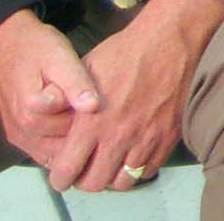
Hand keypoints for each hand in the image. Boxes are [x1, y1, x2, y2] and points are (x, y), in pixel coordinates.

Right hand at [0, 10, 100, 177]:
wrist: (5, 45)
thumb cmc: (36, 48)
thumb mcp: (61, 57)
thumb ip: (76, 83)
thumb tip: (93, 106)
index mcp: (32, 110)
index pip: (76, 125)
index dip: (91, 111)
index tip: (92, 93)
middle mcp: (22, 130)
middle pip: (66, 142)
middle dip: (82, 128)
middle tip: (90, 102)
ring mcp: (19, 137)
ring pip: (56, 152)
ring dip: (72, 138)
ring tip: (81, 110)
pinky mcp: (18, 138)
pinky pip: (45, 152)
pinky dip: (60, 144)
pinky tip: (71, 123)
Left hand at [56, 0, 223, 191]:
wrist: (171, 40)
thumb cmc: (125, 51)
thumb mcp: (84, 71)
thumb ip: (68, 102)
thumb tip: (52, 121)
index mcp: (91, 121)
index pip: (67, 171)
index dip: (60, 177)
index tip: (62, 173)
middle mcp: (118, 136)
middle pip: (94, 183)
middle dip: (85, 180)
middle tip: (86, 169)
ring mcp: (146, 138)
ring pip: (123, 182)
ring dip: (113, 176)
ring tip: (111, 163)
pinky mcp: (169, 136)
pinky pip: (148, 170)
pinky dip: (138, 168)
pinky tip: (134, 153)